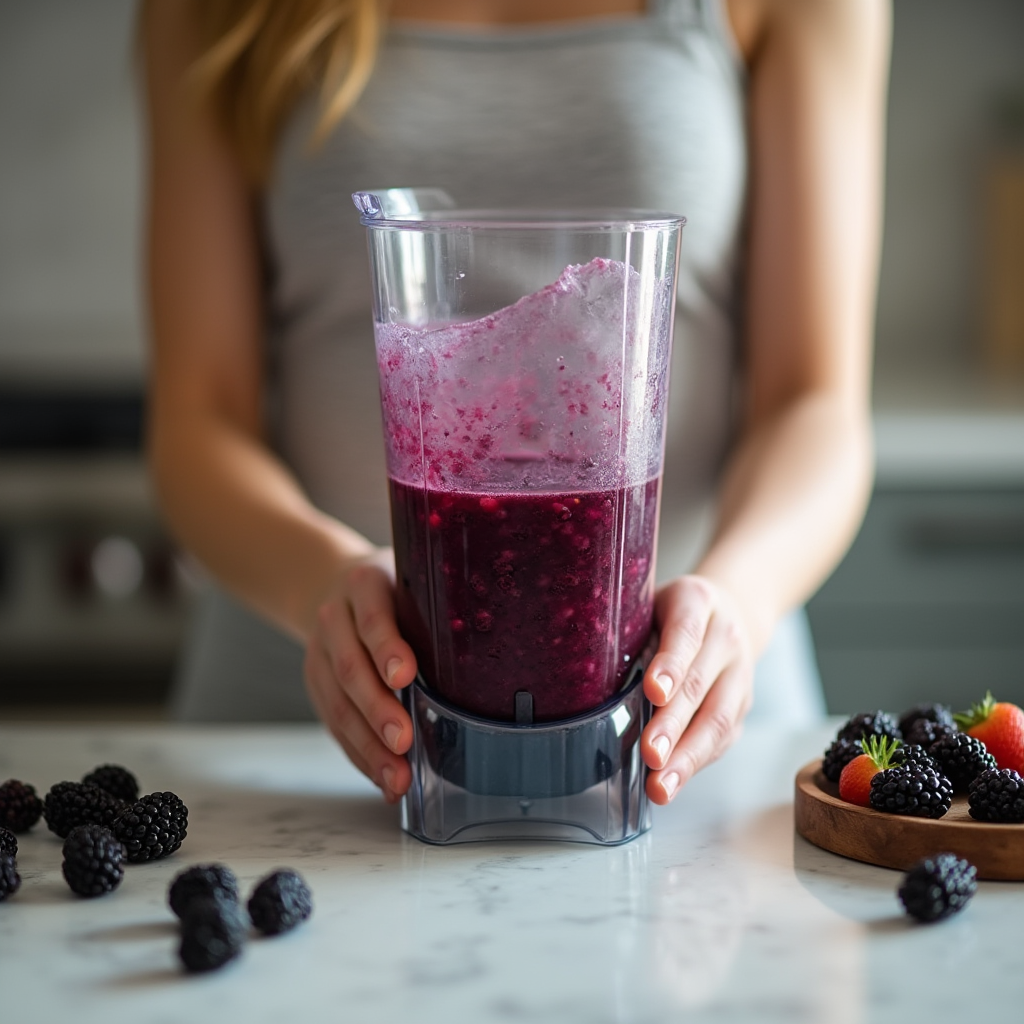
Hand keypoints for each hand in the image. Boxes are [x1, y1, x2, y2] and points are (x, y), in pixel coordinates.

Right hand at [303, 548, 418, 802]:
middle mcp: (335, 618)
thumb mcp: (412, 583)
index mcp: (364, 584)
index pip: (373, 617)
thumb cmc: (394, 591)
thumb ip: (436, 609)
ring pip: (338, 704)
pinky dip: (360, 755)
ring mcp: (320, 653)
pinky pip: (335, 724)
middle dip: (378, 710)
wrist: (333, 587)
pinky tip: (383, 777)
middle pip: (352, 668)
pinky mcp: (316, 684)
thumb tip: (494, 660)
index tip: (406, 677)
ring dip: (368, 746)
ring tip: (395, 778)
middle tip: (402, 742)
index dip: (388, 649)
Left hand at [640, 575, 754, 803]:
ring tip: (662, 785)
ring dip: (688, 756)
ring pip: (718, 718)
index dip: (670, 666)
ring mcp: (739, 673)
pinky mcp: (743, 704)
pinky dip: (697, 762)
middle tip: (651, 755)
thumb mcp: (650, 600)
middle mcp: (725, 637)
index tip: (652, 692)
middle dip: (673, 725)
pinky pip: (724, 737)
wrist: (731, 610)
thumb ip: (628, 627)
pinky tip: (674, 781)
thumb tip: (582, 673)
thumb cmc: (672, 610)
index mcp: (697, 602)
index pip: (685, 635)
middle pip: (700, 685)